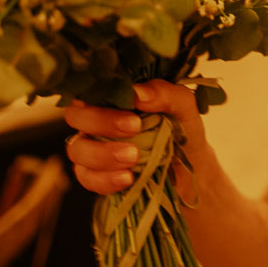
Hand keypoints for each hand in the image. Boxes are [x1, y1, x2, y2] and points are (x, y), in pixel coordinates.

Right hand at [64, 80, 209, 196]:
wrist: (191, 170)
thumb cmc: (182, 130)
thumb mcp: (184, 108)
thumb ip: (167, 94)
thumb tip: (139, 93)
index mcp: (115, 96)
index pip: (91, 87)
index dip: (102, 94)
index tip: (133, 104)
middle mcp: (98, 119)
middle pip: (76, 115)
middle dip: (101, 122)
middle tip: (134, 128)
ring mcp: (93, 148)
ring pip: (76, 149)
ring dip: (102, 154)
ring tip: (134, 157)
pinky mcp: (96, 176)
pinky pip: (86, 177)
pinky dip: (105, 179)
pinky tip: (128, 178)